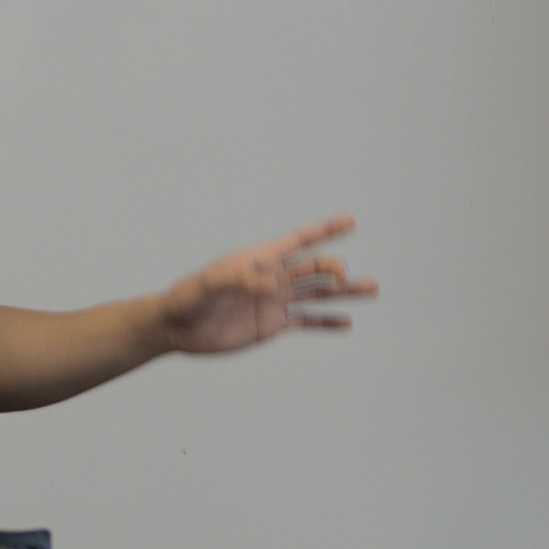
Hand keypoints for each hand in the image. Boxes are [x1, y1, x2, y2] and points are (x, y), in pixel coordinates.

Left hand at [160, 214, 375, 356]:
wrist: (176, 327)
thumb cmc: (188, 297)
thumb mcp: (210, 284)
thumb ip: (239, 280)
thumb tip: (270, 285)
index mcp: (260, 259)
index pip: (299, 240)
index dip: (325, 230)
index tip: (351, 221)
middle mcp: (272, 278)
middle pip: (314, 268)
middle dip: (334, 270)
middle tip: (345, 277)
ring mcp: (274, 302)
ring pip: (318, 294)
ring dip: (344, 292)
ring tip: (371, 289)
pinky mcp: (271, 325)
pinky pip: (306, 322)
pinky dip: (327, 322)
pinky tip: (347, 323)